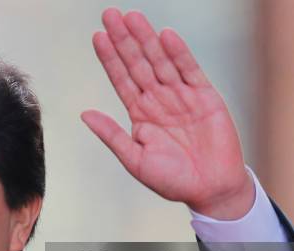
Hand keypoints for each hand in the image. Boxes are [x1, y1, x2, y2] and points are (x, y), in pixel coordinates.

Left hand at [81, 8, 253, 219]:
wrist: (209, 190)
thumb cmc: (171, 180)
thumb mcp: (134, 159)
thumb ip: (111, 134)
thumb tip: (84, 113)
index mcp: (140, 114)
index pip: (121, 79)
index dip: (110, 58)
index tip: (97, 37)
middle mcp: (158, 101)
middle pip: (137, 64)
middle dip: (124, 40)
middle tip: (110, 14)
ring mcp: (181, 97)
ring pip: (160, 62)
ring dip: (146, 39)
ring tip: (132, 17)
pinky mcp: (205, 97)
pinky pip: (189, 70)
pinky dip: (178, 53)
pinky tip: (164, 36)